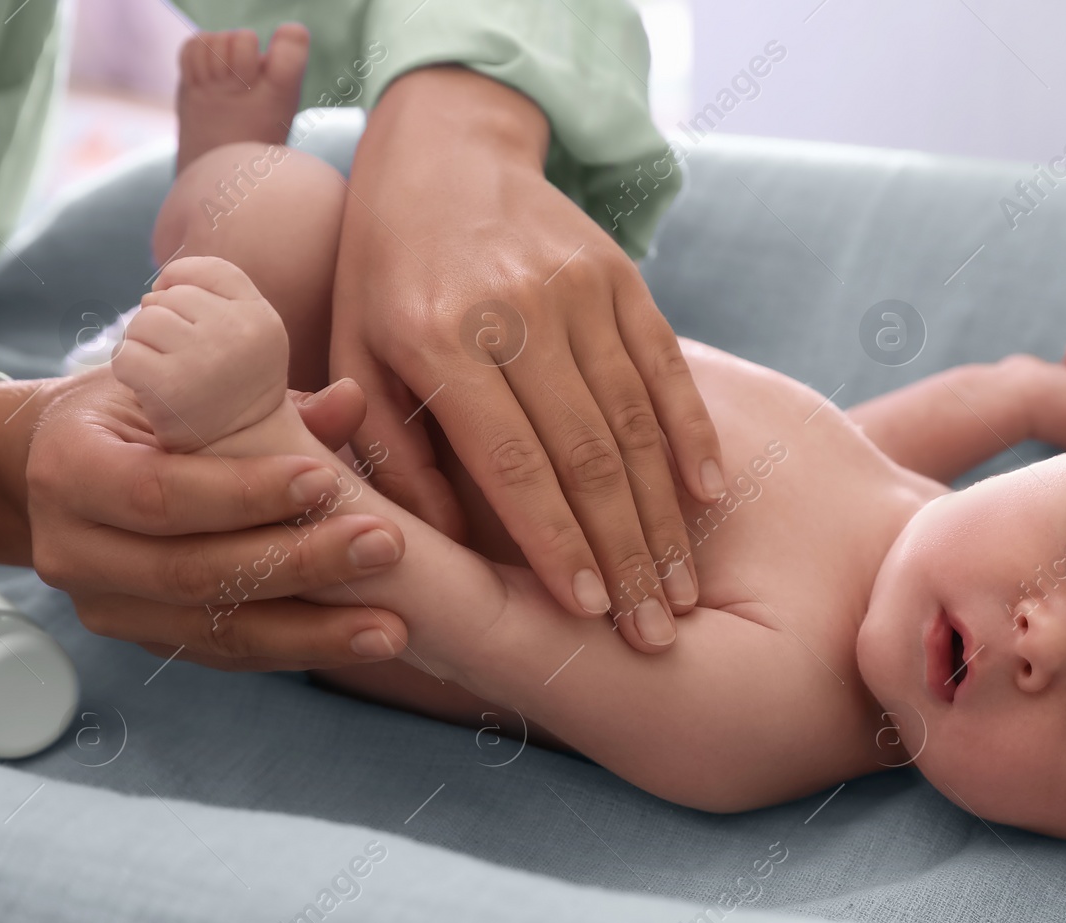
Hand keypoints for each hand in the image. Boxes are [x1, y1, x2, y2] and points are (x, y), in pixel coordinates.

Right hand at [23, 369, 410, 670]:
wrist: (59, 462)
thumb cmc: (134, 408)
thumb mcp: (177, 385)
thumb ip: (257, 399)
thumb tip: (352, 401)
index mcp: (70, 468)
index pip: (158, 492)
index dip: (243, 493)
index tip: (325, 480)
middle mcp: (73, 551)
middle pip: (192, 573)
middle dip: (299, 564)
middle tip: (385, 547)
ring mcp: (106, 607)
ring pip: (214, 630)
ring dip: (311, 632)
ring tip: (390, 626)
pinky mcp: (145, 638)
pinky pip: (226, 652)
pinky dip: (296, 647)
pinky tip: (357, 639)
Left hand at [329, 66, 724, 653]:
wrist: (448, 150)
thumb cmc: (386, 270)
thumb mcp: (356, 351)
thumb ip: (390, 449)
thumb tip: (438, 546)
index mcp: (439, 336)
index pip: (512, 462)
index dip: (554, 542)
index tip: (587, 613)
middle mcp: (517, 310)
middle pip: (588, 453)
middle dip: (624, 552)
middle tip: (652, 630)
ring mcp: (578, 288)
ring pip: (636, 421)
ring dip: (664, 514)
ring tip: (684, 588)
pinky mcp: (622, 277)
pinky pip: (666, 367)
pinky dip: (693, 434)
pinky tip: (709, 497)